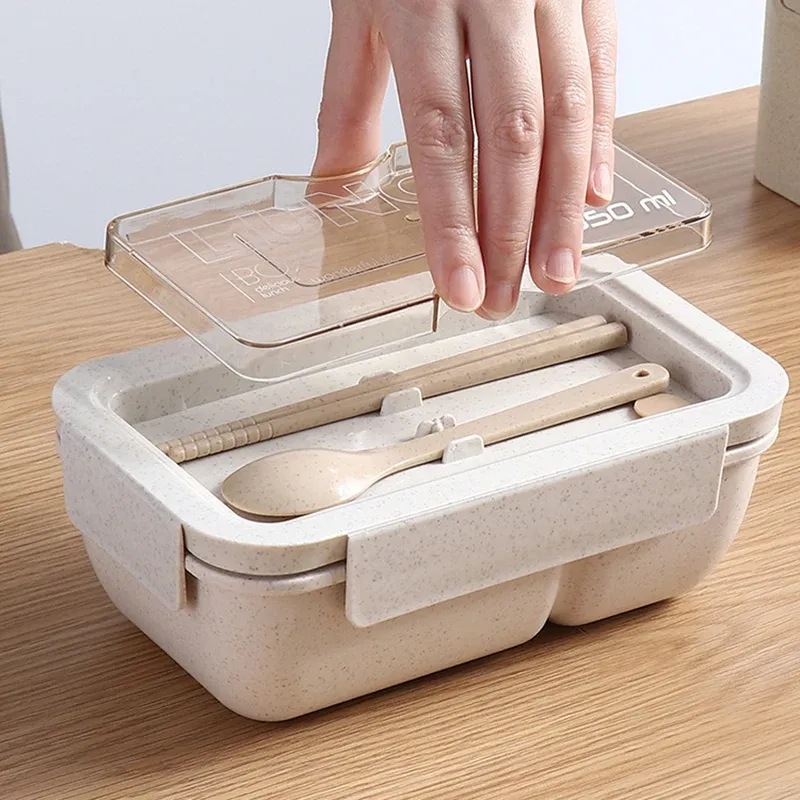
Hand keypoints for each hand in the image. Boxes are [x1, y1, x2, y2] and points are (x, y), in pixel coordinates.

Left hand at [313, 0, 616, 316]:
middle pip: (509, 134)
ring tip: (559, 271)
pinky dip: (599, 139)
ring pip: (565, 111)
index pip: (441, 134)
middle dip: (513, 228)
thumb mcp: (361, 2)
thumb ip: (351, 95)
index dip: (453, 220)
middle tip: (510, 296)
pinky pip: (604, 69)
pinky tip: (590, 196)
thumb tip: (331, 180)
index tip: (460, 284)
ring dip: (563, 205)